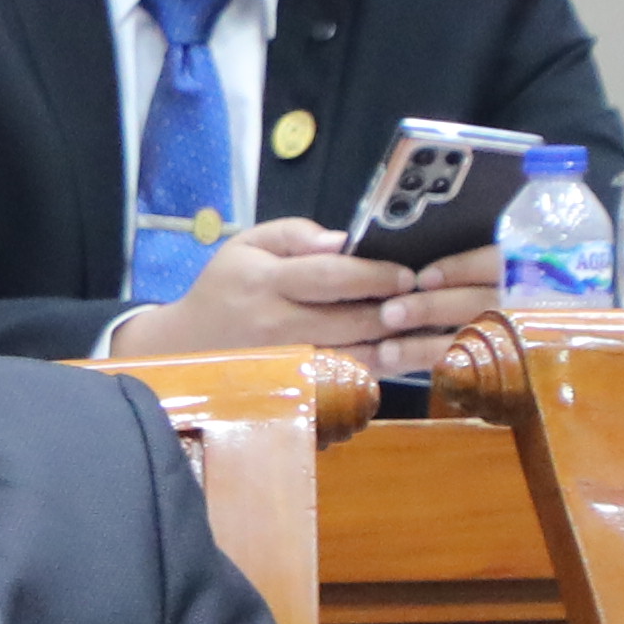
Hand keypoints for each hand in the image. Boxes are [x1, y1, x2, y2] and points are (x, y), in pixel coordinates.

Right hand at [109, 223, 507, 379]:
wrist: (185, 349)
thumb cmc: (226, 289)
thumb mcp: (247, 245)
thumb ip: (295, 235)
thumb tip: (344, 241)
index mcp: (266, 284)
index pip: (330, 277)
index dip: (374, 275)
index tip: (407, 272)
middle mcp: (279, 328)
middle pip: (352, 321)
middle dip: (399, 311)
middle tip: (432, 300)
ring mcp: (290, 364)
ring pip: (359, 358)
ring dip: (403, 347)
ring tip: (437, 331)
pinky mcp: (298, 388)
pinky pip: (350, 381)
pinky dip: (385, 371)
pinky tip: (411, 358)